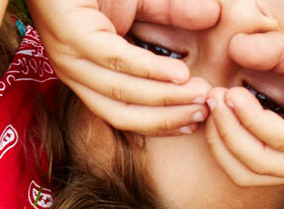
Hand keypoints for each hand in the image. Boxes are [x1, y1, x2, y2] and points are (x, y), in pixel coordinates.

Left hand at [30, 0, 216, 134]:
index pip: (124, 113)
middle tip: (204, 112)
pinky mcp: (73, 37)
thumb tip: (213, 16)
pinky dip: (149, 71)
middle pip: (122, 114)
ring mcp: (70, 57)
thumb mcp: (140, 0)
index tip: (197, 121)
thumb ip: (173, 12)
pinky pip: (116, 61)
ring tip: (198, 94)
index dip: (161, 122)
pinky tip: (178, 74)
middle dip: (166, 118)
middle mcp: (75, 73)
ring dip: (165, 98)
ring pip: (121, 93)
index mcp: (87, 74)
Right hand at [204, 32, 283, 184]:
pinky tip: (239, 94)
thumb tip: (234, 47)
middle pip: (243, 172)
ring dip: (228, 130)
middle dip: (216, 139)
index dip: (219, 137)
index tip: (208, 99)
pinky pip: (279, 140)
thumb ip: (274, 56)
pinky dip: (252, 119)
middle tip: (206, 101)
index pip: (246, 165)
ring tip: (219, 96)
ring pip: (255, 162)